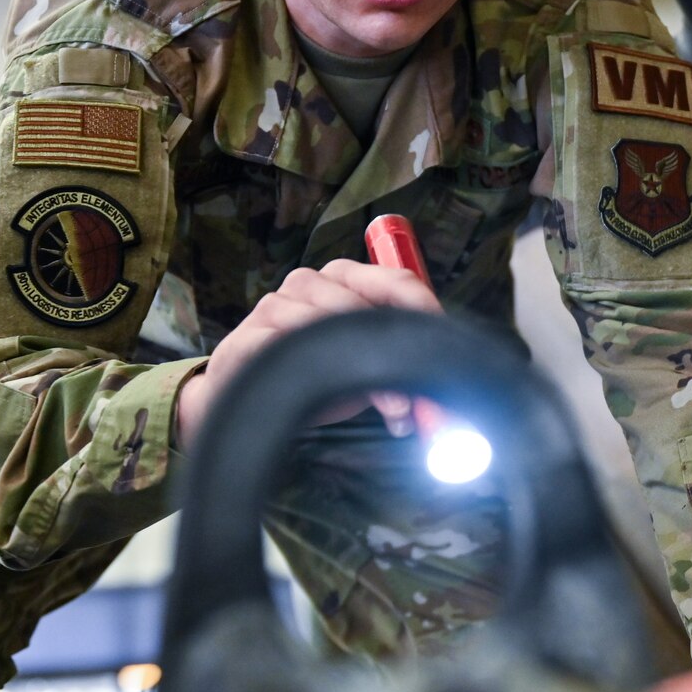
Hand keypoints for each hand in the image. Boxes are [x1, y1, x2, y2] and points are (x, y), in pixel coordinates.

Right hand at [175, 259, 441, 447]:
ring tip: (395, 412)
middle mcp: (310, 282)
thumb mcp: (362, 365)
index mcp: (344, 278)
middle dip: (399, 355)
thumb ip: (396, 365)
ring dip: (370, 375)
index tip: (450, 348)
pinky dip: (323, 377)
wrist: (240, 394)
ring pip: (333, 328)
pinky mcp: (250, 336)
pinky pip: (295, 350)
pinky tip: (334, 397)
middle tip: (424, 401)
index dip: (426, 312)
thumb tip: (440, 390)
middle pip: (367, 306)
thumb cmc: (308, 371)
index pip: (395, 279)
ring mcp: (276, 305)